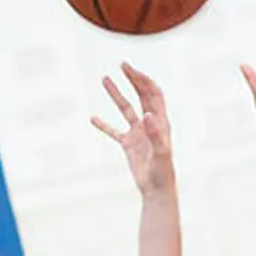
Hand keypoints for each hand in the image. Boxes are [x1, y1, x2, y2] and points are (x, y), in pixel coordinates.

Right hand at [91, 64, 174, 195]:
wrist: (157, 190)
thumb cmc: (163, 172)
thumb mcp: (161, 152)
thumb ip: (155, 133)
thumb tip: (146, 114)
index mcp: (160, 121)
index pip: (154, 94)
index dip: (144, 80)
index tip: (132, 70)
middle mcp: (150, 124)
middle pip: (141, 95)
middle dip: (133, 79)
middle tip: (122, 65)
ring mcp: (138, 134)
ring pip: (126, 109)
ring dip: (116, 95)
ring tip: (104, 79)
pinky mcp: (128, 145)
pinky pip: (114, 132)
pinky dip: (104, 125)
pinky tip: (92, 118)